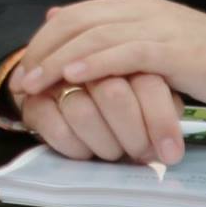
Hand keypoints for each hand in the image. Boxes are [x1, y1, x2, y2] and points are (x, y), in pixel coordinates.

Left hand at [15, 0, 205, 110]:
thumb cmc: (204, 61)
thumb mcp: (151, 45)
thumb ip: (112, 36)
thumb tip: (61, 20)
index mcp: (131, 6)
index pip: (73, 16)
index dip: (43, 41)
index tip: (22, 68)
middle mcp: (139, 9)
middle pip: (76, 22)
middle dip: (42, 51)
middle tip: (20, 80)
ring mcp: (156, 26)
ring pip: (94, 35)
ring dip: (59, 60)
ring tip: (36, 82)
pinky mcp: (172, 49)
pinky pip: (125, 52)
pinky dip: (96, 62)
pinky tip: (75, 75)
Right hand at [19, 72, 184, 163]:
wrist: (71, 93)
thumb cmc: (125, 100)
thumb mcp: (152, 97)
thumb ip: (165, 107)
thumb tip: (170, 149)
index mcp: (125, 51)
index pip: (148, 84)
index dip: (160, 120)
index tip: (171, 154)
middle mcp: (89, 59)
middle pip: (113, 95)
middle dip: (132, 135)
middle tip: (142, 155)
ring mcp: (57, 77)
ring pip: (83, 112)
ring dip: (105, 143)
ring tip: (115, 153)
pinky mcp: (34, 98)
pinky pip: (56, 128)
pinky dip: (77, 147)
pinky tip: (87, 152)